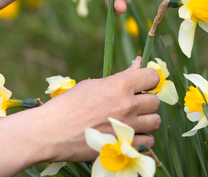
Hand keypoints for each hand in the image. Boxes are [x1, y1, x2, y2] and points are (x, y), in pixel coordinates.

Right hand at [0, 58, 159, 175]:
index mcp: (120, 85)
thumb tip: (138, 62)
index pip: (153, 76)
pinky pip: (148, 141)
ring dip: (148, 120)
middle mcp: (128, 105)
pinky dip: (142, 138)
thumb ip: (121, 76)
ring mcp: (127, 127)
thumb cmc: (69, 104)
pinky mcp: (123, 146)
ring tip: (134, 119)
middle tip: (134, 103)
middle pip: (155, 101)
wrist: (51, 132)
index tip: (143, 84)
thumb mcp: (94, 84)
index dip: (149, 79)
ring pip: (156, 121)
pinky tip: (130, 134)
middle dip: (147, 101)